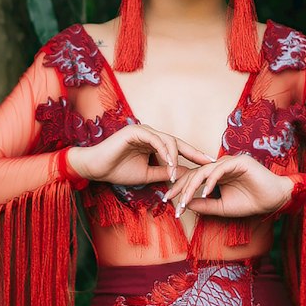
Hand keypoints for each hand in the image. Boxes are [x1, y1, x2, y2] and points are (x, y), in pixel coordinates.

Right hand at [67, 124, 213, 188]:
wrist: (96, 169)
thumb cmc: (118, 170)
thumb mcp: (148, 174)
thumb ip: (166, 172)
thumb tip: (186, 174)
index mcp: (153, 143)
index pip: (178, 148)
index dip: (194, 155)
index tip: (209, 163)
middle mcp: (150, 135)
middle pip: (177, 142)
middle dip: (194, 152)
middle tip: (208, 162)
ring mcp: (143, 131)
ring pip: (168, 140)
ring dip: (175, 157)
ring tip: (178, 173)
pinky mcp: (135, 131)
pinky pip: (155, 140)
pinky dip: (163, 152)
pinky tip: (169, 163)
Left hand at [161, 153, 293, 218]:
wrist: (274, 200)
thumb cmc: (250, 202)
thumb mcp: (222, 207)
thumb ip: (204, 205)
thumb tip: (186, 204)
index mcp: (216, 175)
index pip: (193, 179)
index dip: (180, 189)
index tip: (169, 202)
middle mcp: (220, 166)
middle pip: (195, 173)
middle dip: (181, 186)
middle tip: (170, 199)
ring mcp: (229, 162)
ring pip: (204, 171)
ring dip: (193, 186)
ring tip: (184, 199)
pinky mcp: (239, 161)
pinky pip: (220, 169)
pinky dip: (211, 181)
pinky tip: (205, 192)